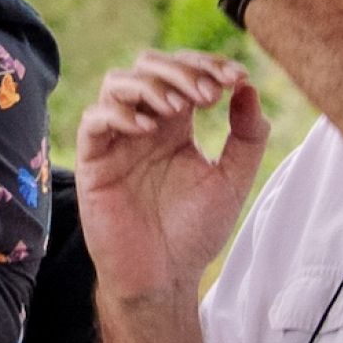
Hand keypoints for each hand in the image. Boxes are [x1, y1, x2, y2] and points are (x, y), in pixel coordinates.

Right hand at [77, 50, 268, 300]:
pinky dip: (118, 114)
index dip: (207, 65)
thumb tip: (249, 87)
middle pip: (148, 66)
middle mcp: (143, 125)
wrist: (164, 277)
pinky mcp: (93, 162)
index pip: (183, 72)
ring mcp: (116, 140)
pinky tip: (147, 128)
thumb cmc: (193, 231)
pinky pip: (94, 121)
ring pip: (116, 83)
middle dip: (180, 70)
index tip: (236, 78)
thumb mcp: (232, 180)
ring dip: (150, 85)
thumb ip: (246, 136)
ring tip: (179, 107)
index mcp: (175, 125)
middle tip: (208, 92)